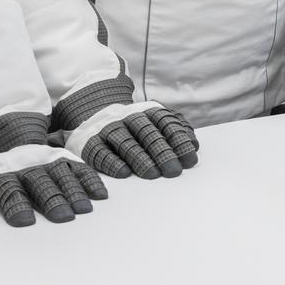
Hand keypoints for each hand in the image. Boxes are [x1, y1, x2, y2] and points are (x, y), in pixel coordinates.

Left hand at [0, 144, 107, 226]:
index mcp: (0, 173)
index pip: (7, 190)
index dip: (15, 205)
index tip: (23, 221)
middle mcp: (26, 167)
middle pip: (40, 184)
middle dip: (52, 200)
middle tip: (63, 216)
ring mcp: (46, 160)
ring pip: (62, 175)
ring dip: (74, 192)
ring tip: (84, 208)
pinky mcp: (62, 157)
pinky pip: (79, 167)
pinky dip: (90, 179)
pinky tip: (100, 194)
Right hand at [64, 101, 199, 179]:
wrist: (94, 113)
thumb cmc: (135, 127)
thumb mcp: (156, 122)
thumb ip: (176, 130)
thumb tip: (194, 145)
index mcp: (147, 110)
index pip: (165, 123)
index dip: (178, 141)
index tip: (189, 160)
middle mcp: (127, 116)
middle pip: (146, 132)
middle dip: (161, 152)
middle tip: (173, 171)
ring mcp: (108, 127)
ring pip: (125, 141)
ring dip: (139, 158)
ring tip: (152, 174)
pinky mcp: (90, 141)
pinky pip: (100, 151)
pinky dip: (112, 162)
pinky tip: (124, 173)